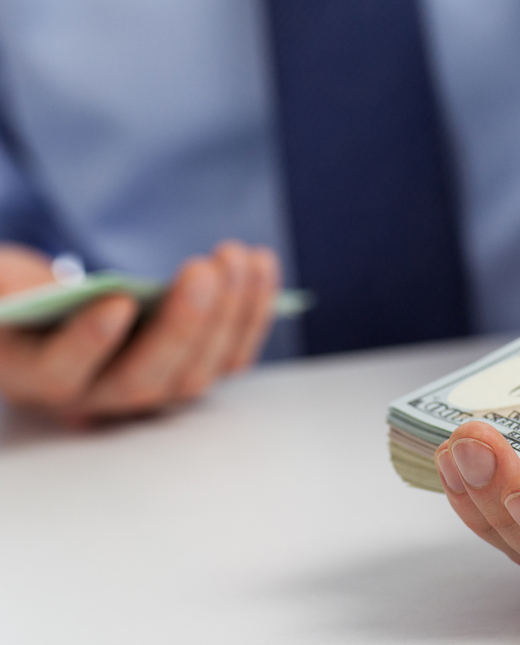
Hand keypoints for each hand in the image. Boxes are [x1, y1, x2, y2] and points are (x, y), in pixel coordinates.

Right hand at [0, 240, 279, 422]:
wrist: (52, 315)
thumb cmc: (23, 297)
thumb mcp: (3, 288)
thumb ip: (17, 292)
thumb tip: (51, 286)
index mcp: (33, 375)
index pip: (59, 374)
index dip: (89, 342)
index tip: (118, 300)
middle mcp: (95, 398)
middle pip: (145, 380)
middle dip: (182, 324)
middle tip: (201, 269)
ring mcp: (149, 392)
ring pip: (198, 374)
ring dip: (227, 311)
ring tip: (234, 256)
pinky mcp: (191, 373)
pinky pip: (231, 356)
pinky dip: (252, 309)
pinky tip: (260, 263)